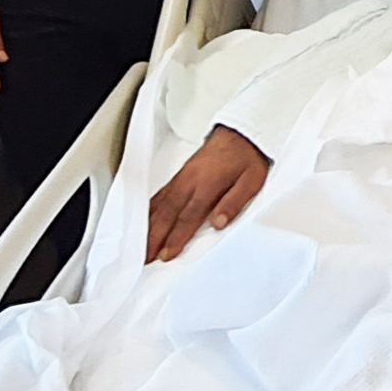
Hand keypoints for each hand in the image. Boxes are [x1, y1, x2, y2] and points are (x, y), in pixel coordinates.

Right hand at [145, 125, 270, 261]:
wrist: (241, 132)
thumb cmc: (247, 158)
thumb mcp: (252, 181)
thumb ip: (234, 203)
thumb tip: (218, 224)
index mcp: (207, 185)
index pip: (188, 217)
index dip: (176, 238)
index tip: (166, 255)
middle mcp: (190, 181)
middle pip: (168, 213)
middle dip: (154, 237)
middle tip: (144, 258)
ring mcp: (182, 177)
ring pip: (160, 205)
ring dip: (149, 226)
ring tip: (140, 246)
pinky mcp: (180, 175)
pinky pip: (160, 194)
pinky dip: (149, 209)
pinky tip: (144, 220)